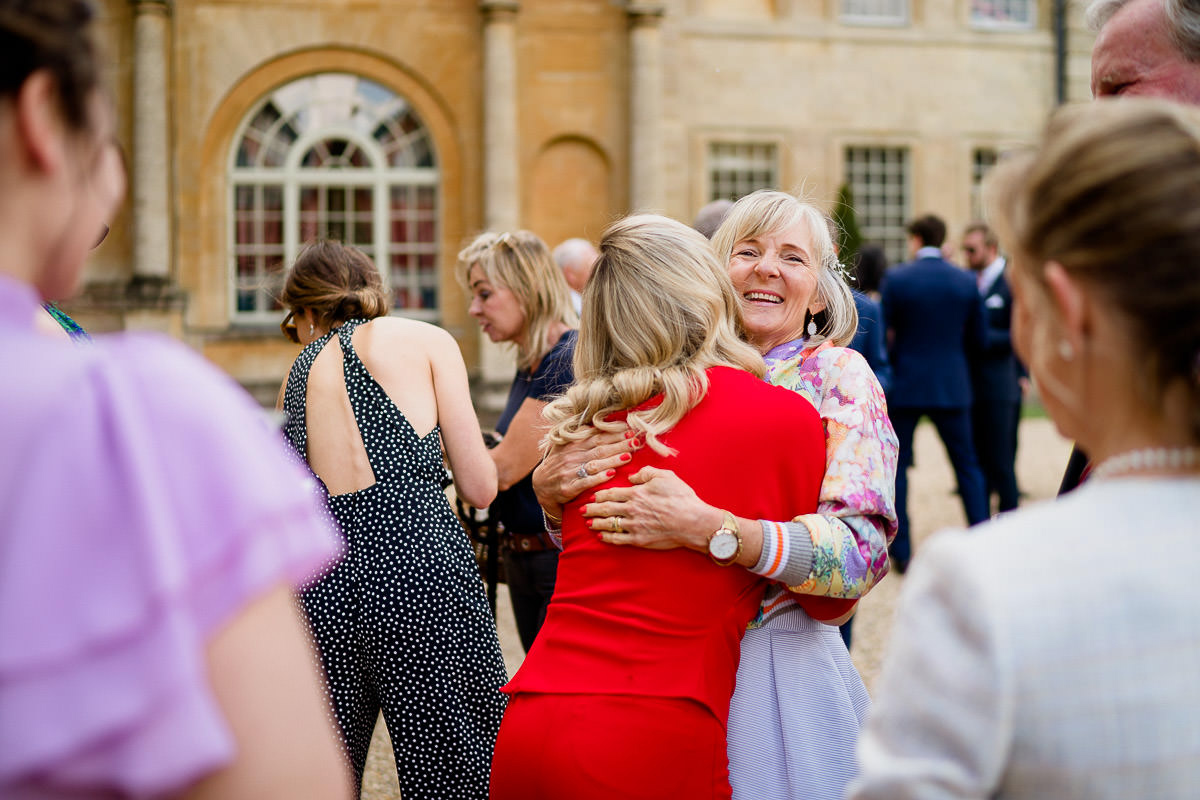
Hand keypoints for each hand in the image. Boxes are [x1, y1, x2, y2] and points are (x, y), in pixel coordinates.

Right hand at [533, 429, 637, 519]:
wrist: (541, 486)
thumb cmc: (558, 464)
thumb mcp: (565, 446)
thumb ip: (579, 436)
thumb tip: (595, 424)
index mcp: (574, 445)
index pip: (597, 437)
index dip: (614, 433)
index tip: (630, 430)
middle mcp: (572, 456)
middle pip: (600, 448)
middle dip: (619, 444)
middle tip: (636, 441)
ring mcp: (570, 472)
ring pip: (595, 463)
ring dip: (612, 459)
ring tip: (628, 456)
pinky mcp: (569, 487)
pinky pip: (586, 481)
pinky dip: (599, 477)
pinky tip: (611, 474)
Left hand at [583, 466, 718, 551]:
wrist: (692, 522)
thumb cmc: (681, 498)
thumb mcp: (665, 476)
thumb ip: (646, 473)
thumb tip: (632, 477)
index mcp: (636, 493)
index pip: (611, 493)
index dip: (599, 495)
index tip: (592, 497)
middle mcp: (631, 509)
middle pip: (605, 509)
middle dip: (591, 509)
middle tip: (582, 510)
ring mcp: (633, 525)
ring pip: (608, 524)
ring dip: (596, 523)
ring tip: (587, 523)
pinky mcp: (639, 539)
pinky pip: (618, 539)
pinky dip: (607, 537)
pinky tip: (601, 536)